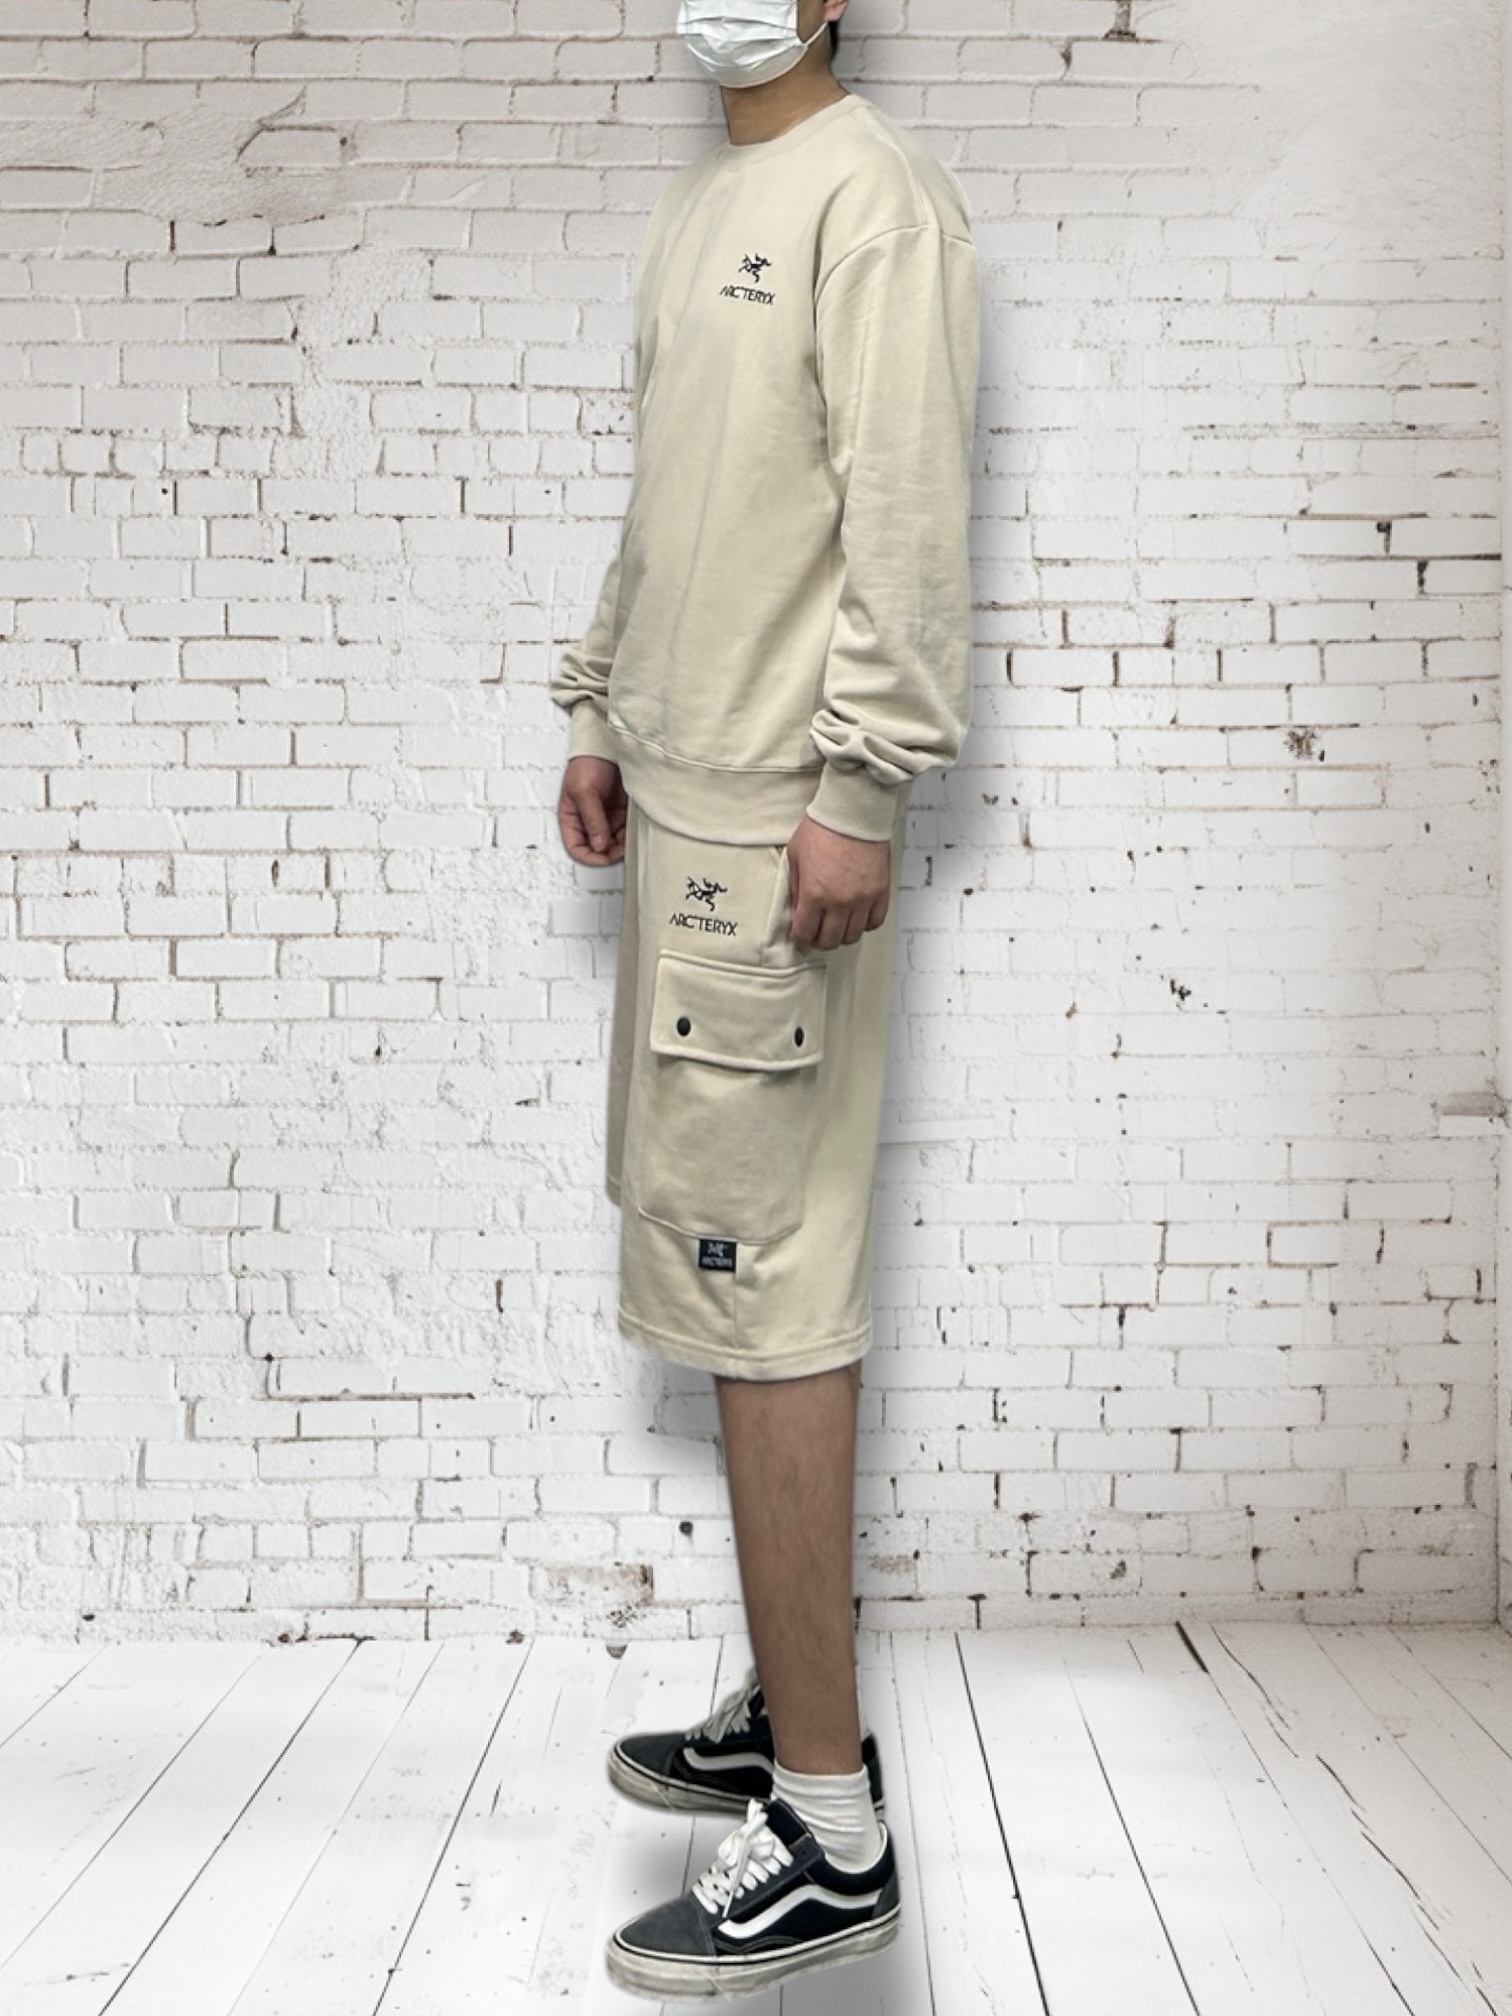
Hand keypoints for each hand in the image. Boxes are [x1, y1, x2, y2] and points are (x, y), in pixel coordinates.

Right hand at [558, 756, 626, 865]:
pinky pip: (625, 831)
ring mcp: (605, 817)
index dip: (589, 857)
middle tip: (621, 849)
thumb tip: (599, 845)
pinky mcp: (620, 812)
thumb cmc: (588, 761)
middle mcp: (588, 820)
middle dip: (609, 852)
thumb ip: (592, 819)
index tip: (604, 857)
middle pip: (597, 849)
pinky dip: (630, 834)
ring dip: (622, 845)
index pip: (576, 848)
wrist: (607, 745)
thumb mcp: (584, 791)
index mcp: (571, 817)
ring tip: (629, 839)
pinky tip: (634, 831)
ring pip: (613, 843)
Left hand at [786, 813, 890, 949]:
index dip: (800, 935)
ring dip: (842, 933)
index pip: (805, 933)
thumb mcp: (795, 856)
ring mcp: (862, 899)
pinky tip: (856, 915)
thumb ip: (795, 885)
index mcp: (814, 893)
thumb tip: (798, 906)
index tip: (801, 931)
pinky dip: (864, 923)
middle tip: (817, 930)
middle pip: (829, 941)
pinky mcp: (880, 892)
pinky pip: (874, 922)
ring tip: (837, 923)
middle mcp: (839, 901)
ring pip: (852, 936)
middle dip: (819, 939)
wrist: (853, 813)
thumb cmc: (824, 828)